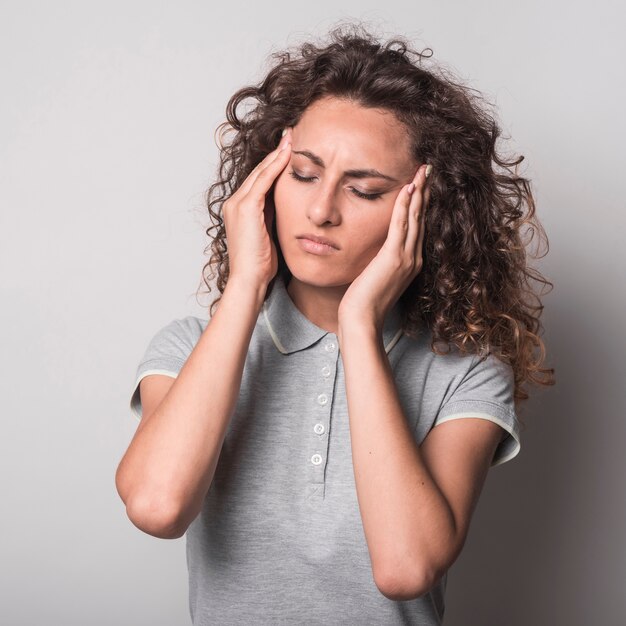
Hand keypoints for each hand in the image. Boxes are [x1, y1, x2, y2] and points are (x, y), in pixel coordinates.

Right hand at [223, 128, 291, 288]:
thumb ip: (273, 217)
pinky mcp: (246, 208)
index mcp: (239, 209)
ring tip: (292, 138)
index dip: (274, 163)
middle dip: (276, 153)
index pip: (259, 180)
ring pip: (261, 172)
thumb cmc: (261, 265)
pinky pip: (264, 181)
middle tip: (292, 134)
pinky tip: (289, 154)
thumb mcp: (268, 234)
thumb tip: (288, 206)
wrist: (249, 280)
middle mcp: (234, 202)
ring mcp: (238, 203)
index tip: (289, 149)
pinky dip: (276, 166)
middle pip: (259, 171)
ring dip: (278, 154)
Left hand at [337, 163, 430, 331]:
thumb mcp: (375, 278)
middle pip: (421, 218)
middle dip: (424, 192)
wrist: (362, 321)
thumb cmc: (364, 303)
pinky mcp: (394, 258)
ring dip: (418, 192)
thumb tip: (375, 251)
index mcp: (411, 263)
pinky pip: (401, 226)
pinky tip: (408, 189)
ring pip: (415, 218)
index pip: (418, 227)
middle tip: (426, 168)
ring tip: (421, 170)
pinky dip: (405, 206)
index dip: (420, 204)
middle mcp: (414, 259)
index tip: (421, 184)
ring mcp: (406, 259)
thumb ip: (380, 262)